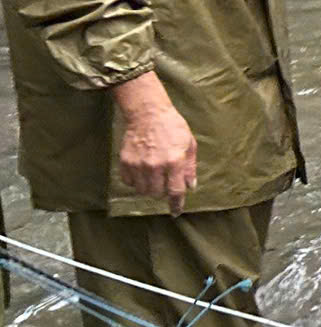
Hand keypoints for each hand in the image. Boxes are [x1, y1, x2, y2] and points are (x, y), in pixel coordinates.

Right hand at [112, 74, 195, 213]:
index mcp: (174, 161)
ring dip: (149, 187)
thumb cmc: (173, 127)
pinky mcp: (125, 162)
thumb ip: (190, 167)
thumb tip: (190, 186)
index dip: (176, 204)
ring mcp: (138, 164)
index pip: (175, 191)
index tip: (175, 212)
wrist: (148, 114)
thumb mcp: (189, 144)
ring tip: (154, 175)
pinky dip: (135, 181)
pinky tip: (142, 171)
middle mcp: (155, 166)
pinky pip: (129, 182)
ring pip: (142, 190)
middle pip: (156, 194)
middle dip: (162, 192)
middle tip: (165, 181)